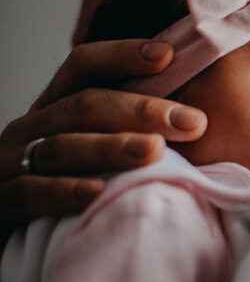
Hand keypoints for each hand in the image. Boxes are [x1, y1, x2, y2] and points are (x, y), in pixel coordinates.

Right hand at [0, 39, 206, 224]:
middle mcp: (30, 128)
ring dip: (110, 147)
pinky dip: (65, 191)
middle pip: (84, 105)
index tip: (169, 54)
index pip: (84, 65)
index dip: (122, 54)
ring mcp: (9, 162)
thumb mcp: (96, 151)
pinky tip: (99, 193)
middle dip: (142, 110)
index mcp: (54, 107)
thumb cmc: (68, 186)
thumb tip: (199, 120)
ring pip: (61, 146)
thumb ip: (133, 132)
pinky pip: (29, 191)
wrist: (7, 227)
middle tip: (193, 122)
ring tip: (154, 151)